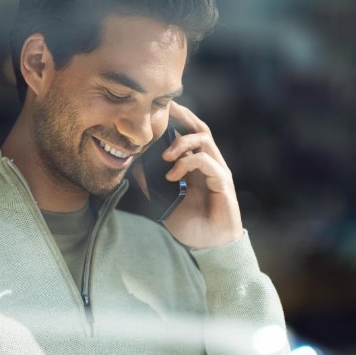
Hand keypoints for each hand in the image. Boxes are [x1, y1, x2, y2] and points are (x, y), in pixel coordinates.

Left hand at [158, 102, 243, 249]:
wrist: (209, 246)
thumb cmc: (190, 224)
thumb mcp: (164, 202)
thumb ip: (151, 185)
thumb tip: (133, 168)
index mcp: (197, 165)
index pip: (189, 133)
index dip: (177, 118)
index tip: (158, 108)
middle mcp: (209, 163)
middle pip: (200, 128)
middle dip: (183, 116)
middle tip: (164, 110)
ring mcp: (217, 171)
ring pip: (204, 140)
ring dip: (181, 142)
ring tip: (164, 156)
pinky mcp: (222, 182)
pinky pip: (206, 163)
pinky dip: (187, 164)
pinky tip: (172, 176)